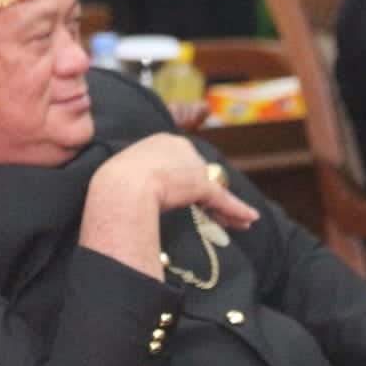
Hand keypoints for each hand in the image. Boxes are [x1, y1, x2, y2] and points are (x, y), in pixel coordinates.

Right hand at [90, 134, 257, 228]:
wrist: (121, 187)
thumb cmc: (115, 184)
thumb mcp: (125, 173)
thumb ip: (140, 177)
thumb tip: (139, 192)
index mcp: (160, 142)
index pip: (180, 161)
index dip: (183, 180)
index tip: (181, 193)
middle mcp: (181, 148)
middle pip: (200, 173)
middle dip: (205, 194)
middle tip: (208, 214)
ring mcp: (193, 166)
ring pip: (213, 189)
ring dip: (223, 209)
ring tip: (233, 224)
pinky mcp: (202, 185)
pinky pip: (223, 200)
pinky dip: (237, 211)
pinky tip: (250, 219)